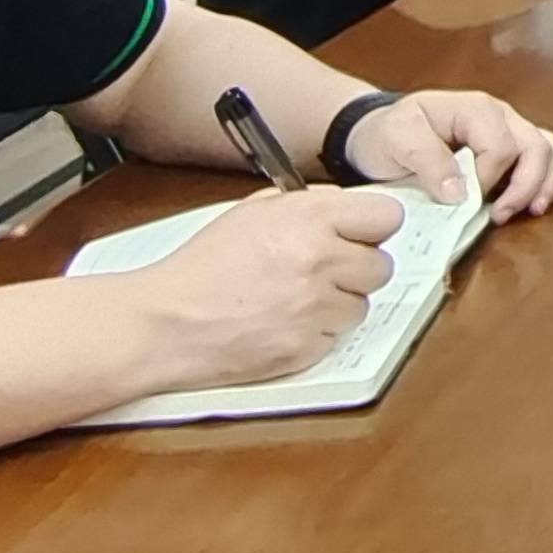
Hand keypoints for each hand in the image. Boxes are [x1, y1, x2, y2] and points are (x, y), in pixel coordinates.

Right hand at [125, 185, 402, 387]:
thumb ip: (305, 203)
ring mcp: (315, 308)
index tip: (359, 234)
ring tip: (296, 299)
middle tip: (325, 270)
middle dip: (356, 267)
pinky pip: (337, 337)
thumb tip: (344, 206)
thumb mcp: (251, 213)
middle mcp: (319, 260)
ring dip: (338, 303)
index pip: (387, 217)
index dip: (371, 227)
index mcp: (309, 219)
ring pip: (362, 305)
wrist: (165, 322)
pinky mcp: (308, 348)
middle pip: (382, 265)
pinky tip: (284, 322)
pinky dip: (318, 332)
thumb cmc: (202, 267)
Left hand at [347, 89, 552, 219]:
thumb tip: (461, 194)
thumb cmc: (387, 134)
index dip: (488, 180)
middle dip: (526, 186)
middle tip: (499, 216)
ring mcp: (511, 129)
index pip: (501, 146)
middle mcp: (501, 115)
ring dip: (547, 183)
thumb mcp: (396, 139)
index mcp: (474, 109)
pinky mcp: (513, 147)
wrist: (377, 134)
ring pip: (552, 150)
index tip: (462, 202)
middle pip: (536, 147)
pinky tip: (533, 204)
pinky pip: (548, 157)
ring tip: (529, 210)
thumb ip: (428, 161)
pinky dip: (549, 181)